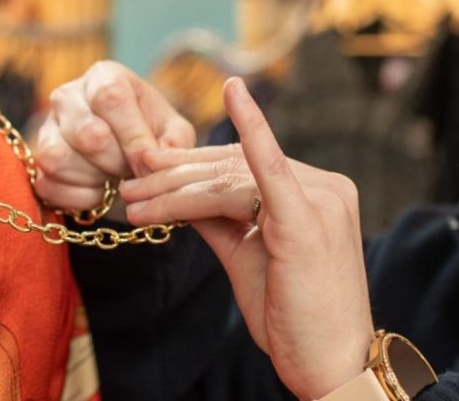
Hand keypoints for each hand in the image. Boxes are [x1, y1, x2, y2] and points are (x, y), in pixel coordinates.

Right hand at [34, 61, 194, 210]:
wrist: (125, 151)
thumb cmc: (150, 134)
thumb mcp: (173, 131)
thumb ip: (173, 143)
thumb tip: (150, 161)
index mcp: (104, 77)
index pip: (110, 99)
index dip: (132, 136)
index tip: (146, 163)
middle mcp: (68, 95)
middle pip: (87, 134)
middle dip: (116, 163)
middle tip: (131, 170)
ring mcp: (46, 127)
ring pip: (60, 159)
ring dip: (94, 180)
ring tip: (113, 177)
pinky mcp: (36, 159)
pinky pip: (48, 184)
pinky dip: (78, 197)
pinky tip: (97, 190)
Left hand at [120, 77, 372, 399]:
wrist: (330, 363)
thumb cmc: (293, 316)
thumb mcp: (248, 258)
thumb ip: (219, 221)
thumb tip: (179, 195)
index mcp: (316, 194)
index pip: (244, 167)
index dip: (192, 166)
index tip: (148, 166)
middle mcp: (325, 186)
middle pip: (234, 167)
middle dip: (174, 173)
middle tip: (129, 175)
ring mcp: (321, 199)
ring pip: (231, 179)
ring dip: (175, 187)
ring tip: (134, 196)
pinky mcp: (307, 218)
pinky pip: (269, 169)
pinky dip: (252, 130)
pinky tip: (234, 94)